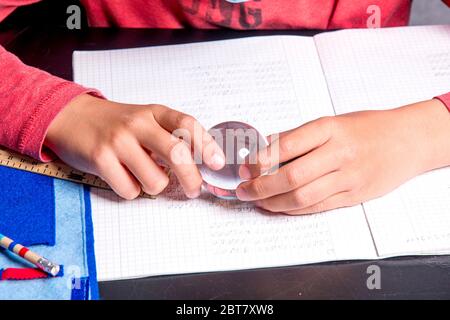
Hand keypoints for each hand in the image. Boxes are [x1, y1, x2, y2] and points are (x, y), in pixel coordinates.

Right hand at [45, 94, 224, 198]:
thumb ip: (170, 136)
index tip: (217, 163)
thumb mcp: (145, 119)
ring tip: (141, 174)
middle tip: (194, 190)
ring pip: (155, 181)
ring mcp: (119, 141)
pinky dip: (131, 190)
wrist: (72, 117)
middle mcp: (138, 123)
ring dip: (153, 185)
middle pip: (178, 154)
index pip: (188, 125)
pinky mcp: (101, 159)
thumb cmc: (115, 123)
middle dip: (192, 179)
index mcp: (154, 112)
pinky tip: (122, 176)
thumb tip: (201, 163)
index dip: (207, 146)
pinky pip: (131, 191)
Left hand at [236, 99, 449, 214]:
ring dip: (273, 202)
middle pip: (292, 177)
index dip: (260, 160)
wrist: (407, 140)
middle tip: (244, 190)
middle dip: (260, 187)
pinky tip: (279, 207)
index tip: (245, 168)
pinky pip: (317, 207)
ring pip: (302, 197)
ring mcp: (348, 177)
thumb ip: (299, 136)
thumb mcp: (332, 121)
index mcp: (329, 128)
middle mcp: (338, 153)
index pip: (287, 146)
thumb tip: (265, 147)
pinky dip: (293, 209)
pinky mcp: (353, 196)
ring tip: (257, 200)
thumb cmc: (367, 128)